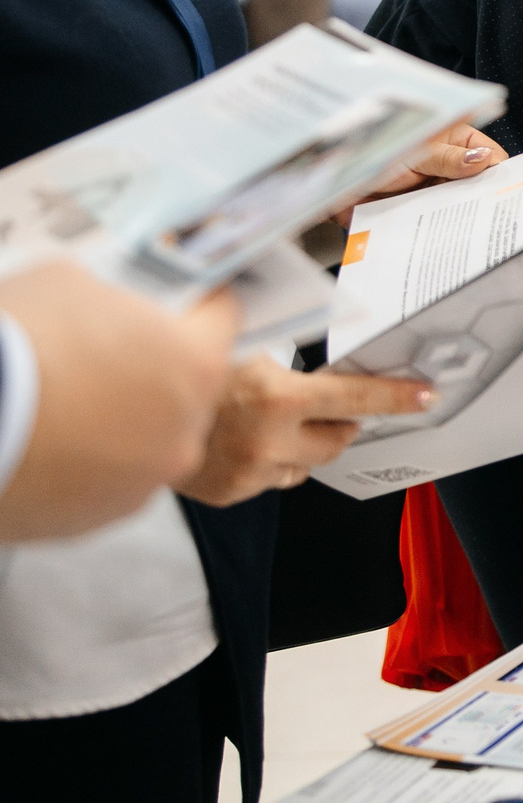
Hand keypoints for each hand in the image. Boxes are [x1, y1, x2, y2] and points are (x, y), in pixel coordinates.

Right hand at [0, 265, 237, 540]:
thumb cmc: (12, 344)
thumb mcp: (67, 283)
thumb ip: (112, 298)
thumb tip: (111, 305)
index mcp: (195, 365)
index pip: (221, 319)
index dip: (198, 304)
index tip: (185, 300)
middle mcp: (184, 430)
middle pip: (185, 388)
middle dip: (149, 369)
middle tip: (98, 354)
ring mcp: (142, 481)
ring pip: (144, 439)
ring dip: (115, 421)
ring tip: (59, 401)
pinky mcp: (96, 518)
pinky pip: (104, 479)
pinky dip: (82, 461)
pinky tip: (44, 439)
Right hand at [177, 356, 436, 505]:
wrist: (118, 410)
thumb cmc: (183, 366)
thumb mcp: (238, 345)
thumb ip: (285, 351)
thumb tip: (332, 335)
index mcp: (275, 396)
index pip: (356, 397)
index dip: (395, 396)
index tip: (427, 395)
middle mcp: (267, 440)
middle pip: (338, 438)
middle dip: (338, 420)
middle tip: (319, 403)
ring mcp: (249, 473)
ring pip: (306, 463)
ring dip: (301, 443)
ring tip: (267, 419)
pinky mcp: (231, 494)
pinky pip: (272, 479)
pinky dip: (269, 460)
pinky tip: (241, 439)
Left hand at [336, 120, 506, 224]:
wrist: (330, 178)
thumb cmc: (371, 148)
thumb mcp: (416, 151)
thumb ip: (449, 159)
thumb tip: (484, 161)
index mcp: (455, 140)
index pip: (489, 156)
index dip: (498, 173)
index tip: (505, 190)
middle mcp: (448, 164)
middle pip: (477, 184)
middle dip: (482, 198)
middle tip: (490, 213)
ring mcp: (435, 187)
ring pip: (459, 204)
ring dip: (461, 215)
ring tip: (468, 227)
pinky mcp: (420, 208)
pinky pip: (438, 219)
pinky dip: (441, 228)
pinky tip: (444, 234)